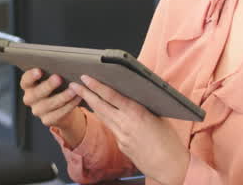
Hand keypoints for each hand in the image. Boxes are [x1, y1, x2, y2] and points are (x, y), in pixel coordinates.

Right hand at [20, 68, 85, 145]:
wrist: (62, 107)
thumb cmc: (56, 87)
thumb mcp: (51, 79)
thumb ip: (51, 73)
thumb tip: (61, 63)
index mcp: (28, 86)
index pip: (25, 81)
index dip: (31, 76)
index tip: (39, 70)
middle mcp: (30, 99)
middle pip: (36, 93)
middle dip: (48, 85)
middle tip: (58, 78)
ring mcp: (38, 111)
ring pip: (48, 105)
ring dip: (62, 97)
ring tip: (73, 90)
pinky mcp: (47, 120)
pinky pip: (59, 113)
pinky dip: (69, 105)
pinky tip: (77, 98)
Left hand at [69, 76, 188, 184]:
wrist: (169, 166)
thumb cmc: (169, 140)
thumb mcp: (158, 116)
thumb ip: (144, 105)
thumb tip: (136, 91)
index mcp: (136, 113)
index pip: (111, 96)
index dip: (96, 86)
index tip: (85, 78)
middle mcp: (125, 124)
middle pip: (100, 106)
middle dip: (85, 93)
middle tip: (73, 84)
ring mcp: (121, 136)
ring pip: (102, 116)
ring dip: (91, 104)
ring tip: (82, 94)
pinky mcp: (121, 144)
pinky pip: (110, 127)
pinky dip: (104, 117)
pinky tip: (100, 111)